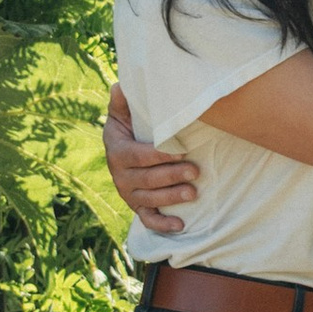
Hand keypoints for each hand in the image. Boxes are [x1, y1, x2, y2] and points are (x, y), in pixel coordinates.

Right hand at [104, 80, 199, 232]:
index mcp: (117, 151)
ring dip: (171, 198)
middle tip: (195, 172)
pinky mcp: (137, 206)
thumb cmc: (130, 128)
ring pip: (149, 199)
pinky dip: (162, 224)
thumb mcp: (123, 114)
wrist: (122, 151)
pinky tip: (180, 225)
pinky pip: (147, 219)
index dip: (158, 156)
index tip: (181, 152)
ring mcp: (128, 193)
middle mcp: (120, 175)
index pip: (137, 156)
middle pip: (146, 179)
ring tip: (193, 193)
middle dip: (171, 177)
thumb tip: (121, 85)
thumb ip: (123, 101)